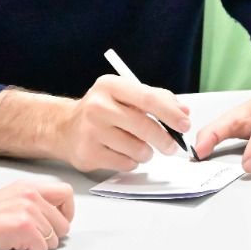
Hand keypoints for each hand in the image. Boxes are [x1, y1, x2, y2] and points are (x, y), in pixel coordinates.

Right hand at [0, 179, 75, 249]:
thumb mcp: (8, 200)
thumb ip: (31, 204)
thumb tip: (52, 221)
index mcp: (28, 186)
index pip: (66, 194)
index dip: (65, 214)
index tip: (54, 225)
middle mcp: (30, 194)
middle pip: (63, 223)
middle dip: (51, 236)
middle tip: (30, 240)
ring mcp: (28, 210)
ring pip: (54, 239)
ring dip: (38, 246)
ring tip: (17, 243)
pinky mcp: (23, 227)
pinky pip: (41, 249)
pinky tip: (13, 248)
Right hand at [55, 75, 190, 172]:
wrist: (65, 127)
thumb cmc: (104, 110)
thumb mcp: (127, 95)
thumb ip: (157, 99)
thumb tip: (183, 112)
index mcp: (111, 85)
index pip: (148, 99)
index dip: (170, 113)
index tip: (185, 124)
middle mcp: (98, 106)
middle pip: (144, 126)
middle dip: (165, 140)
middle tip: (172, 146)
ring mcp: (91, 131)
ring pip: (137, 149)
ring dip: (146, 152)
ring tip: (139, 147)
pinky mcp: (88, 154)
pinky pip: (125, 163)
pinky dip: (131, 161)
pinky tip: (122, 153)